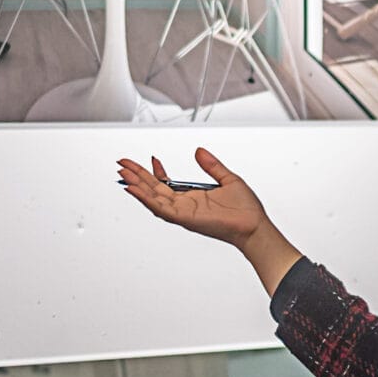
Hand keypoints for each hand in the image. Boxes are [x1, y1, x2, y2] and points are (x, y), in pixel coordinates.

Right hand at [118, 148, 271, 246]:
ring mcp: (183, 213)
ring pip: (153, 199)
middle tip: (122, 164)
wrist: (255, 225)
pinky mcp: (185, 219)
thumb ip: (212, 165)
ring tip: (123, 174)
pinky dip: (146, 199)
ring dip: (137, 187)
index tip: (152, 158)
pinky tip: (134, 190)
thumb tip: (199, 151)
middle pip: (154, 190)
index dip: (156, 171)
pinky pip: (161, 209)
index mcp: (192, 197)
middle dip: (137, 177)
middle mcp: (185, 206)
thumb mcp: (228, 179)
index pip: (166, 184)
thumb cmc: (245, 209)